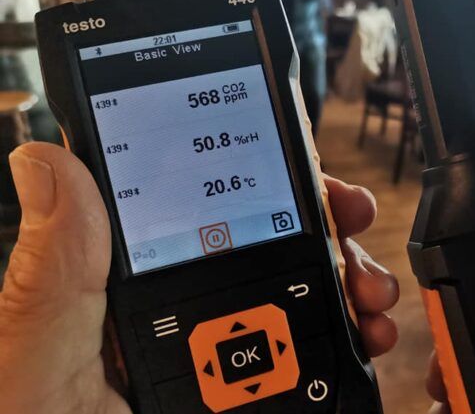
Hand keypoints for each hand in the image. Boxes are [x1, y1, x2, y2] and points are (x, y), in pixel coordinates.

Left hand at [0, 142, 398, 413]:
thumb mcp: (43, 368)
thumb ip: (54, 277)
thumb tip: (47, 162)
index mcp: (131, 284)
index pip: (193, 200)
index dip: (249, 170)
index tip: (295, 159)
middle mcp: (186, 304)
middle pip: (265, 234)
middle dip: (321, 216)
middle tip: (350, 215)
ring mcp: (227, 342)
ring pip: (303, 283)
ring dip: (349, 271)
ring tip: (369, 290)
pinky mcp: (260, 378)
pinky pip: (318, 340)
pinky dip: (354, 326)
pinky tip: (366, 330)